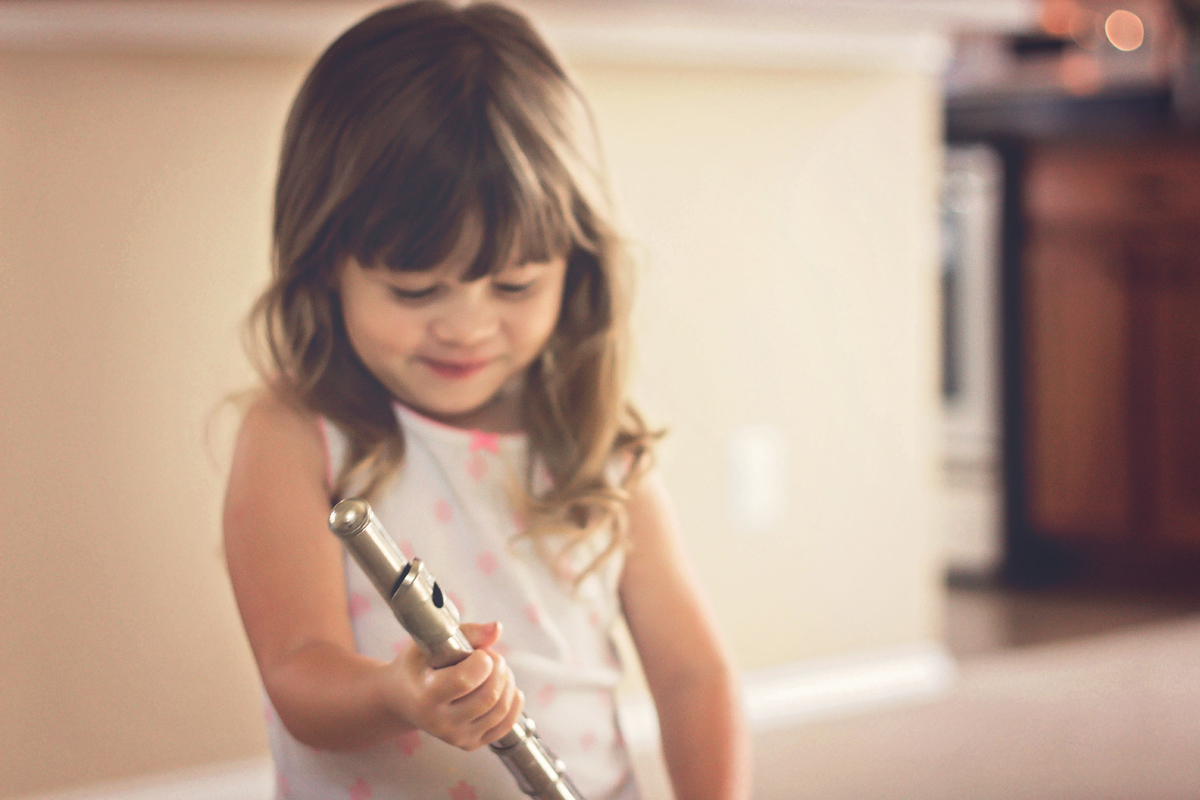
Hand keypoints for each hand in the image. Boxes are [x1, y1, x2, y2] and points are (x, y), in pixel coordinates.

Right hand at [384, 621, 524, 750]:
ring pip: (501, 709)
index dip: (482, 661)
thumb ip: (466, 633)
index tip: (478, 652)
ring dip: (507, 681)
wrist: (400, 700)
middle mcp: (440, 723)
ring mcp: (456, 737)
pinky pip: (506, 725)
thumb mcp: (429, 643)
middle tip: (489, 656)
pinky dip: (513, 701)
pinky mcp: (470, 743)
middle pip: (489, 696)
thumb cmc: (416, 667)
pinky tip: (504, 686)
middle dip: (499, 667)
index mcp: (426, 697)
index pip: (465, 681)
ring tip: (494, 669)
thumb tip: (497, 629)